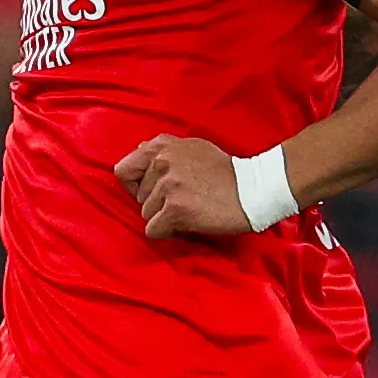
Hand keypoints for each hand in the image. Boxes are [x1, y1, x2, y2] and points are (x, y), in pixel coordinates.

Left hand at [114, 134, 249, 238]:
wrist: (254, 189)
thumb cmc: (226, 172)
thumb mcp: (193, 148)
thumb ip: (165, 152)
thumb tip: (139, 152)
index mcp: (162, 146)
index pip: (123, 170)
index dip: (134, 186)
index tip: (152, 191)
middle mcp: (162, 162)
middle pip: (137, 198)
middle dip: (156, 204)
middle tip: (184, 200)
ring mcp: (168, 185)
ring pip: (146, 215)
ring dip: (164, 218)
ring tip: (191, 209)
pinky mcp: (175, 209)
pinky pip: (154, 230)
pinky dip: (169, 232)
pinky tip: (189, 222)